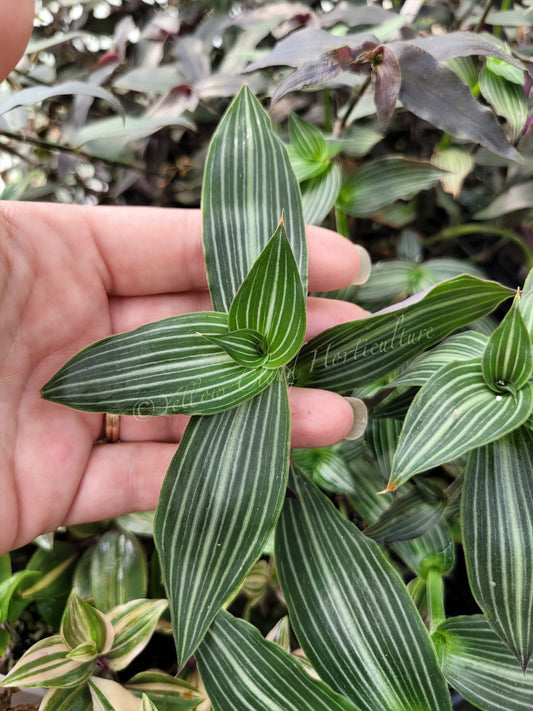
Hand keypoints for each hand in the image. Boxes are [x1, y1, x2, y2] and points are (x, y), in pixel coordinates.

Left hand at [0, 201, 367, 552]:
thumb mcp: (2, 236)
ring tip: (337, 413)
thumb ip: (62, 179)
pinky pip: (143, 481)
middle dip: (279, 333)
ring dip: (264, 413)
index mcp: (59, 262)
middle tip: (353, 336)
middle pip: (197, 332)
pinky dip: (208, 475)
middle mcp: (75, 337)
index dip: (258, 254)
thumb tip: (99, 86)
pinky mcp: (56, 488)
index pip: (177, 251)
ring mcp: (71, 413)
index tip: (340, 264)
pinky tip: (272, 463)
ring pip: (184, 410)